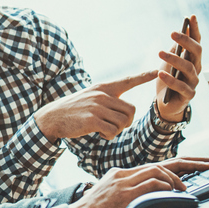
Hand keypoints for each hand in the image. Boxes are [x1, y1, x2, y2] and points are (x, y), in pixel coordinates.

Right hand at [35, 70, 157, 140]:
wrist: (52, 117)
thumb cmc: (74, 110)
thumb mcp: (91, 98)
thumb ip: (108, 100)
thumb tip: (127, 113)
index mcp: (103, 88)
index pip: (127, 81)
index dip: (143, 76)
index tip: (156, 71)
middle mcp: (102, 95)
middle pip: (131, 110)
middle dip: (127, 122)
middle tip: (115, 126)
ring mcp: (97, 107)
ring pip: (123, 122)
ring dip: (117, 130)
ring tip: (104, 130)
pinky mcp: (92, 120)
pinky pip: (113, 131)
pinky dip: (109, 136)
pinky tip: (99, 134)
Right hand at [69, 157, 208, 207]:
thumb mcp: (111, 198)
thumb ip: (128, 194)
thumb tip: (150, 199)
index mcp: (121, 174)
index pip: (154, 165)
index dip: (178, 164)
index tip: (198, 164)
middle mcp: (123, 174)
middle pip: (161, 163)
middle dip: (190, 163)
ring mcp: (123, 183)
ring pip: (158, 171)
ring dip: (176, 180)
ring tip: (185, 190)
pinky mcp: (124, 194)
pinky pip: (151, 184)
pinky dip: (166, 187)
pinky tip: (172, 193)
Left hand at [156, 15, 202, 121]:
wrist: (165, 103)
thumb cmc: (168, 79)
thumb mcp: (169, 62)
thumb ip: (176, 49)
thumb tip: (183, 30)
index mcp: (193, 58)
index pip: (196, 41)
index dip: (195, 29)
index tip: (190, 16)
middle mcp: (197, 68)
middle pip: (196, 52)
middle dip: (185, 41)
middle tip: (172, 33)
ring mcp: (194, 82)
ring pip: (188, 68)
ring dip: (174, 59)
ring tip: (159, 53)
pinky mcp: (188, 95)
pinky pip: (181, 87)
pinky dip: (171, 80)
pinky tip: (160, 73)